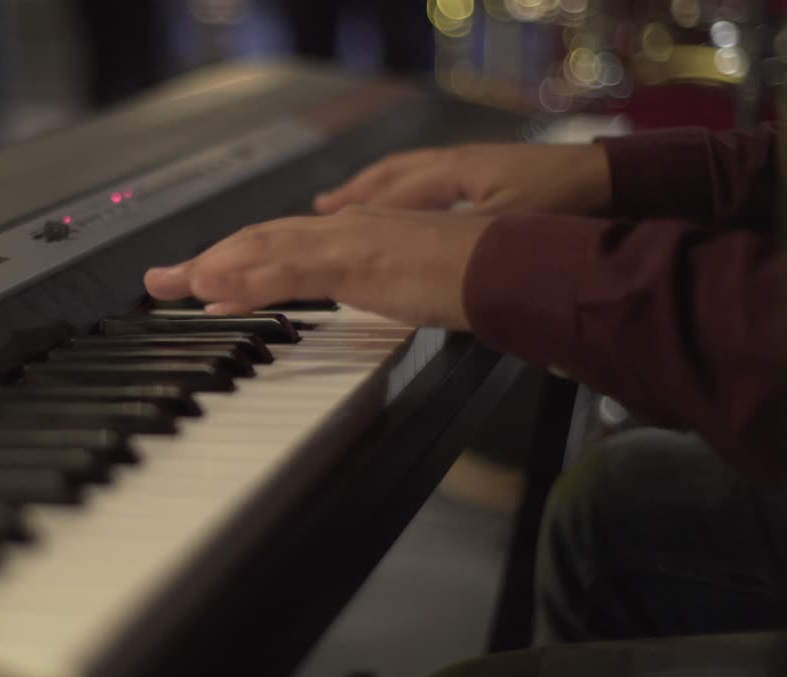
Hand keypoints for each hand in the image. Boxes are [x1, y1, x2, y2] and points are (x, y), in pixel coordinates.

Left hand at [143, 206, 493, 329]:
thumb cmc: (467, 278)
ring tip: (170, 286)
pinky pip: (288, 272)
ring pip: (263, 251)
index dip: (233, 260)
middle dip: (206, 261)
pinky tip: (215, 290)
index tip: (198, 279)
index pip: (278, 245)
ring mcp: (347, 241)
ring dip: (211, 268)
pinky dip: (246, 280)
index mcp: (351, 233)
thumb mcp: (400, 286)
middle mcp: (342, 228)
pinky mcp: (356, 261)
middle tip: (161, 281)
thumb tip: (336, 302)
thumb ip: (362, 289)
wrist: (510, 267)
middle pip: (258, 242)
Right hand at [313, 142, 609, 214]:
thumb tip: (409, 260)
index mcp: (453, 172)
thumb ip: (452, 242)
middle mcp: (456, 164)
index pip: (388, 193)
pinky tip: (404, 207)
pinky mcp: (490, 174)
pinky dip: (402, 192)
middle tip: (318, 211)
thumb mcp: (501, 230)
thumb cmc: (562, 203)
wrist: (613, 182)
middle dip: (351, 196)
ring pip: (407, 176)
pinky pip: (430, 180)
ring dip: (371, 191)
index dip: (351, 214)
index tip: (317, 231)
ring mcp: (472, 166)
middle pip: (389, 179)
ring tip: (342, 204)